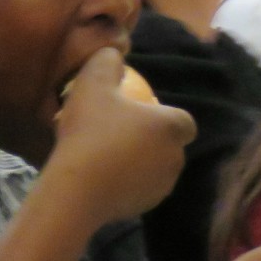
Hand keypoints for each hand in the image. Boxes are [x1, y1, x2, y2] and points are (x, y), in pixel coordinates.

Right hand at [45, 48, 195, 225]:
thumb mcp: (93, 83)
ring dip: (139, 161)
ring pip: (156, 167)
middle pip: (169, 144)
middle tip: (117, 132)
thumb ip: (107, 62)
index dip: (164, 116)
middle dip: (151, 139)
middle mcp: (177, 157)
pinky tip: (101, 177)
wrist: (77, 188)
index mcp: (172, 127)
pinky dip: (127, 182)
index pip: (183, 120)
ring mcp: (164, 186)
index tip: (138, 114)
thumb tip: (114, 53)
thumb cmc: (90, 131)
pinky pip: (140, 188)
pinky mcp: (147, 207)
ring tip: (106, 155)